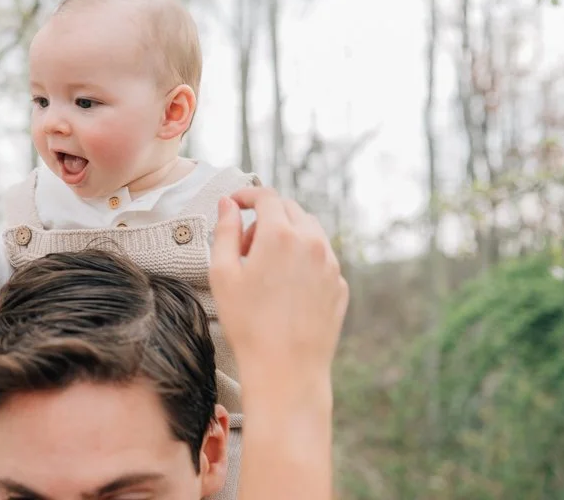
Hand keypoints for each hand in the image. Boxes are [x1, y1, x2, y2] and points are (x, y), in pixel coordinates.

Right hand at [209, 187, 348, 393]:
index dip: (247, 195)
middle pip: (290, 209)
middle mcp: (312, 242)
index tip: (235, 203)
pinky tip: (285, 287)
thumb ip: (225, 231)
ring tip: (265, 266)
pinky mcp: (339, 285)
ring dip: (287, 235)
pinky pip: (321, 258)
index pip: (266, 196)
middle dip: (266, 217)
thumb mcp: (223, 274)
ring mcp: (331, 264)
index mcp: (281, 235)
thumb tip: (228, 205)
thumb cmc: (248, 323)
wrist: (286, 368)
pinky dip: (303, 259)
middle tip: (245, 246)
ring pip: (310, 231)